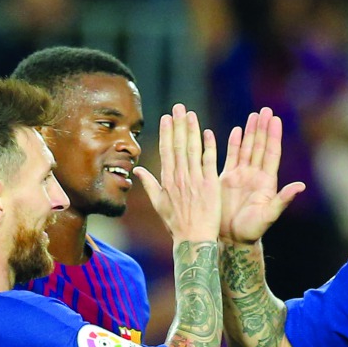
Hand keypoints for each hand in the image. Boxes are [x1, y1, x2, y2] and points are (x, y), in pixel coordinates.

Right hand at [133, 104, 220, 243]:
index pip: (166, 151)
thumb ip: (149, 184)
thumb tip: (138, 170)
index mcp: (167, 181)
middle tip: (178, 107)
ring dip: (192, 130)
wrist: (193, 239)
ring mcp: (195, 180)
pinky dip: (209, 147)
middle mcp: (180, 178)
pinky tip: (208, 132)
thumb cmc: (176, 224)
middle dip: (178, 125)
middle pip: (179, 146)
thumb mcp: (159, 204)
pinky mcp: (210, 185)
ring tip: (190, 114)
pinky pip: (209, 162)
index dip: (167, 133)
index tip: (166, 117)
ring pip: (193, 150)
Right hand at [219, 107, 305, 243]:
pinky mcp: (226, 179)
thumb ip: (283, 200)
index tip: (276, 120)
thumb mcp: (269, 215)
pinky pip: (230, 157)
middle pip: (260, 146)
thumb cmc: (252, 230)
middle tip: (265, 110)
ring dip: (250, 132)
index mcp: (266, 181)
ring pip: (246, 148)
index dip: (273, 136)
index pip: (271, 153)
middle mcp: (255, 175)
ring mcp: (241, 176)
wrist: (232, 239)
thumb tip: (300, 186)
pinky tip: (235, 131)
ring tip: (254, 115)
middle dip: (262, 128)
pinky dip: (233, 144)